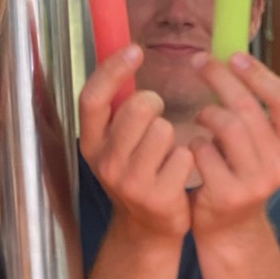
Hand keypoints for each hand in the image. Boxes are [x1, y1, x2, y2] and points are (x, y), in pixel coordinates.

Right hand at [79, 46, 194, 239]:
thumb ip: (118, 106)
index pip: (93, 98)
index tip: (135, 50)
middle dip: (155, 104)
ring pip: (164, 130)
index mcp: (91, 142)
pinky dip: (187, 158)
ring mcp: (130, 182)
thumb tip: (126, 50)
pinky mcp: (158, 197)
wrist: (147, 228)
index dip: (112, 70)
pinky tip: (178, 173)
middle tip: (157, 116)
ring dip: (172, 136)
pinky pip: (184, 155)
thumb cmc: (137, 172)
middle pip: (137, 108)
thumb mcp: (117, 142)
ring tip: (166, 153)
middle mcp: (105, 162)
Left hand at [186, 52, 279, 240]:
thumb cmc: (239, 174)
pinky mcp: (228, 194)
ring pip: (227, 126)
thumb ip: (254, 111)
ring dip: (207, 113)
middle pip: (249, 107)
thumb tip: (231, 58)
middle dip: (220, 78)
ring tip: (200, 115)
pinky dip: (194, 144)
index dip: (260, 74)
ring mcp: (256, 182)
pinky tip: (194, 148)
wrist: (229, 228)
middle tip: (200, 63)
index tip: (235, 57)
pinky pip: (204, 151)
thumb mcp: (259, 145)